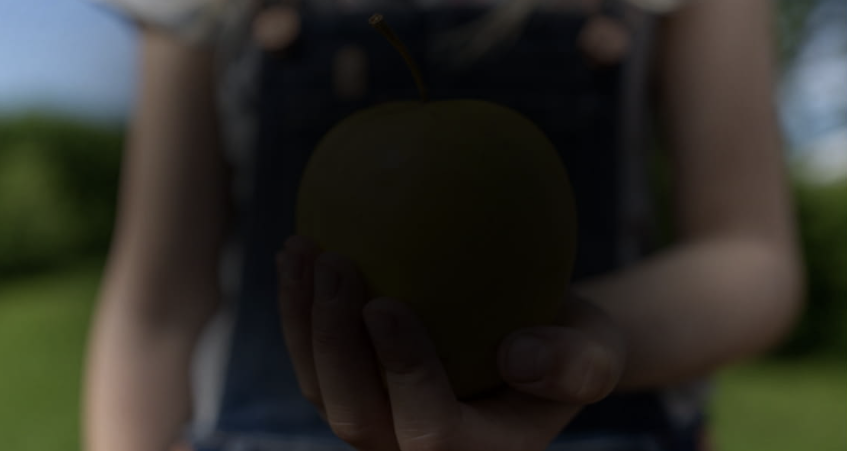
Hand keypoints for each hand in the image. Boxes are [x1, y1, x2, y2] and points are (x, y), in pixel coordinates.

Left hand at [276, 235, 625, 450]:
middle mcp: (417, 447)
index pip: (431, 430)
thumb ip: (578, 365)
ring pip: (322, 390)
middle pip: (356, 417)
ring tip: (302, 249)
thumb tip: (517, 358)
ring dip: (302, 321)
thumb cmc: (571, 342)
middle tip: (335, 262)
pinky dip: (298, 310)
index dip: (402, 374)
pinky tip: (295, 254)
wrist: (536, 340)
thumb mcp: (598, 350)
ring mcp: (381, 421)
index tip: (386, 303)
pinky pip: (314, 360)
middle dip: (333, 342)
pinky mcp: (358, 389)